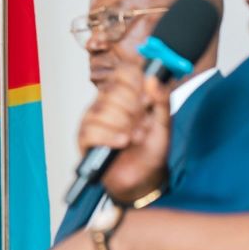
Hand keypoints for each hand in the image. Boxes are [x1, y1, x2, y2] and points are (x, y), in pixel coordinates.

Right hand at [77, 66, 170, 202]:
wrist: (144, 177)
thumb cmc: (151, 149)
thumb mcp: (164, 122)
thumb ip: (162, 99)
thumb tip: (152, 78)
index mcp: (123, 93)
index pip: (123, 72)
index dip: (137, 85)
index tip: (148, 101)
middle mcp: (105, 102)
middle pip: (115, 92)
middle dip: (135, 112)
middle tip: (144, 125)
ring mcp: (92, 119)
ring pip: (104, 111)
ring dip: (125, 127)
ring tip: (136, 138)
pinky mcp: (84, 138)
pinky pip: (92, 130)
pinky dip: (111, 138)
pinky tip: (122, 143)